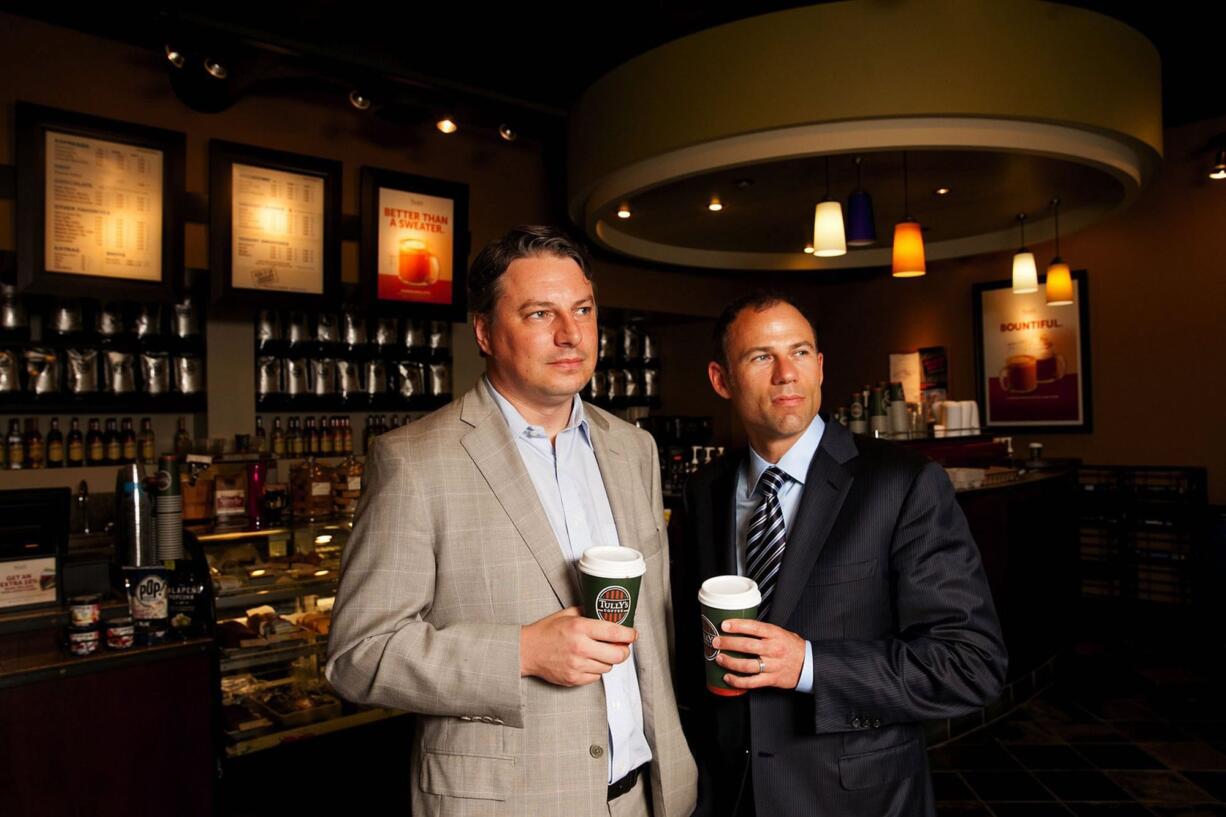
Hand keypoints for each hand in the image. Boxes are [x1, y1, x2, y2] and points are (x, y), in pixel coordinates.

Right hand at [520, 607, 636, 686]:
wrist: (526, 651)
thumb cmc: (546, 631)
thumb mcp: (566, 614)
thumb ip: (588, 612)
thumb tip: (608, 612)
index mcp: (580, 628)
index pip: (615, 632)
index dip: (629, 634)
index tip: (633, 634)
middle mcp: (580, 647)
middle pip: (618, 654)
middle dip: (624, 650)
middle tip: (622, 646)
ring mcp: (577, 665)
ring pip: (608, 667)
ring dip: (608, 660)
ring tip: (599, 652)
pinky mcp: (573, 679)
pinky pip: (596, 677)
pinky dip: (596, 670)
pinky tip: (588, 661)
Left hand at [712, 618, 805, 690]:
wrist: (809, 665)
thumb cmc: (793, 647)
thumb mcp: (781, 633)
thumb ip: (763, 631)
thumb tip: (740, 626)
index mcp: (775, 635)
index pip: (754, 627)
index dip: (738, 625)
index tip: (724, 624)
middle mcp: (773, 649)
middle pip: (747, 646)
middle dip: (728, 643)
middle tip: (715, 641)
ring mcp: (772, 665)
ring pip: (747, 665)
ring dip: (730, 662)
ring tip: (719, 658)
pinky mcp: (771, 679)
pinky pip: (752, 682)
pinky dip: (738, 681)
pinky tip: (728, 677)